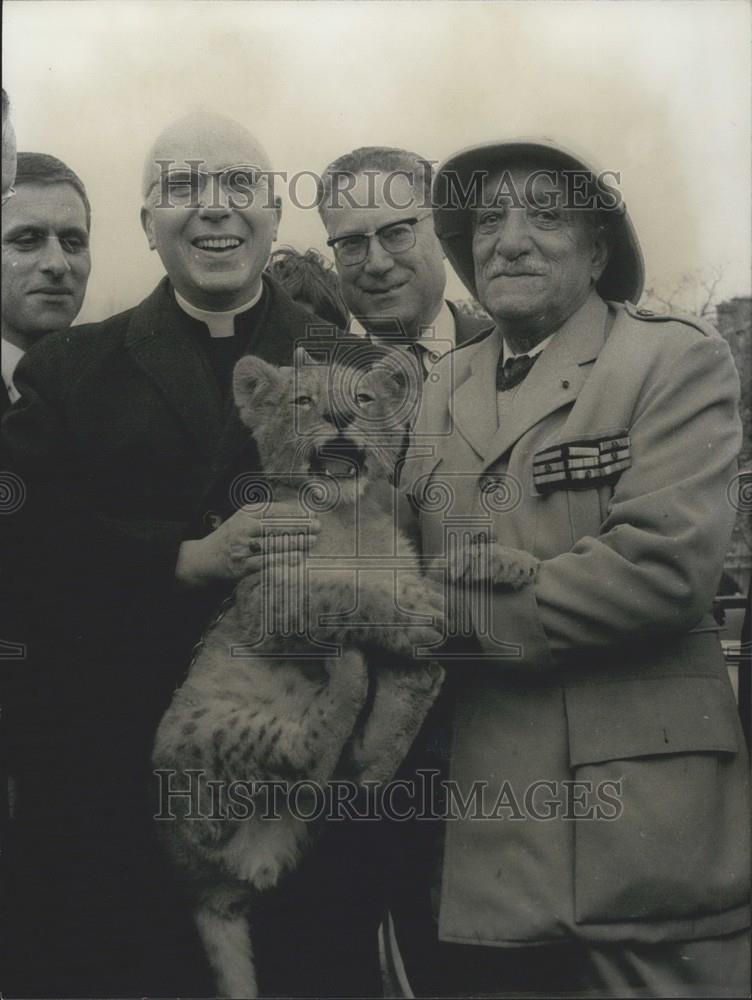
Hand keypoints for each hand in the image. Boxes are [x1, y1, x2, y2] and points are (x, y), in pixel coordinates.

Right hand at [175, 502, 319, 586]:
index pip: (274, 510)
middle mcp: (243, 528)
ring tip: (311, 541)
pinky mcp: (243, 566)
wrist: (205, 558)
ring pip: (274, 544)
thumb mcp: (243, 518)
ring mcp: (243, 548)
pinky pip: (267, 562)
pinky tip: (298, 557)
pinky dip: (284, 559)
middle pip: (277, 526)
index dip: (295, 512)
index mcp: (245, 514)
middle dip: (300, 526)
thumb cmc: (231, 536)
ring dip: (296, 543)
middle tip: (317, 527)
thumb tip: (297, 512)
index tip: (311, 514)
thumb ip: (265, 513)